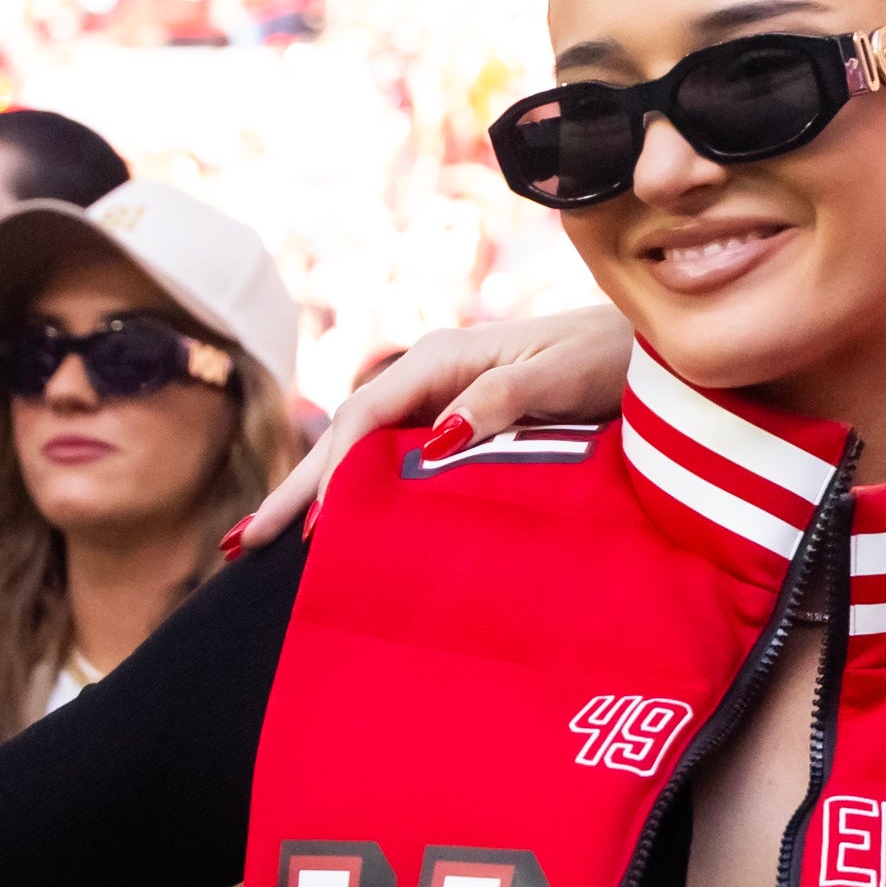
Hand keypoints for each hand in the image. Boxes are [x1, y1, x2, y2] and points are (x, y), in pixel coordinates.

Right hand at [231, 309, 638, 553]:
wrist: (645, 344)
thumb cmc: (611, 357)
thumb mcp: (560, 378)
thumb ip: (499, 403)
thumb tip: (437, 439)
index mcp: (442, 359)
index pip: (364, 420)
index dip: (331, 474)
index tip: (308, 526)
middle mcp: (430, 375)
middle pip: (346, 437)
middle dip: (295, 490)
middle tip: (240, 543)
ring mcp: (440, 397)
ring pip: (363, 449)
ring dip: (319, 492)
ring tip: (268, 541)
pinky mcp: (459, 418)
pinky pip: (394, 457)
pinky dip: (359, 489)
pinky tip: (341, 521)